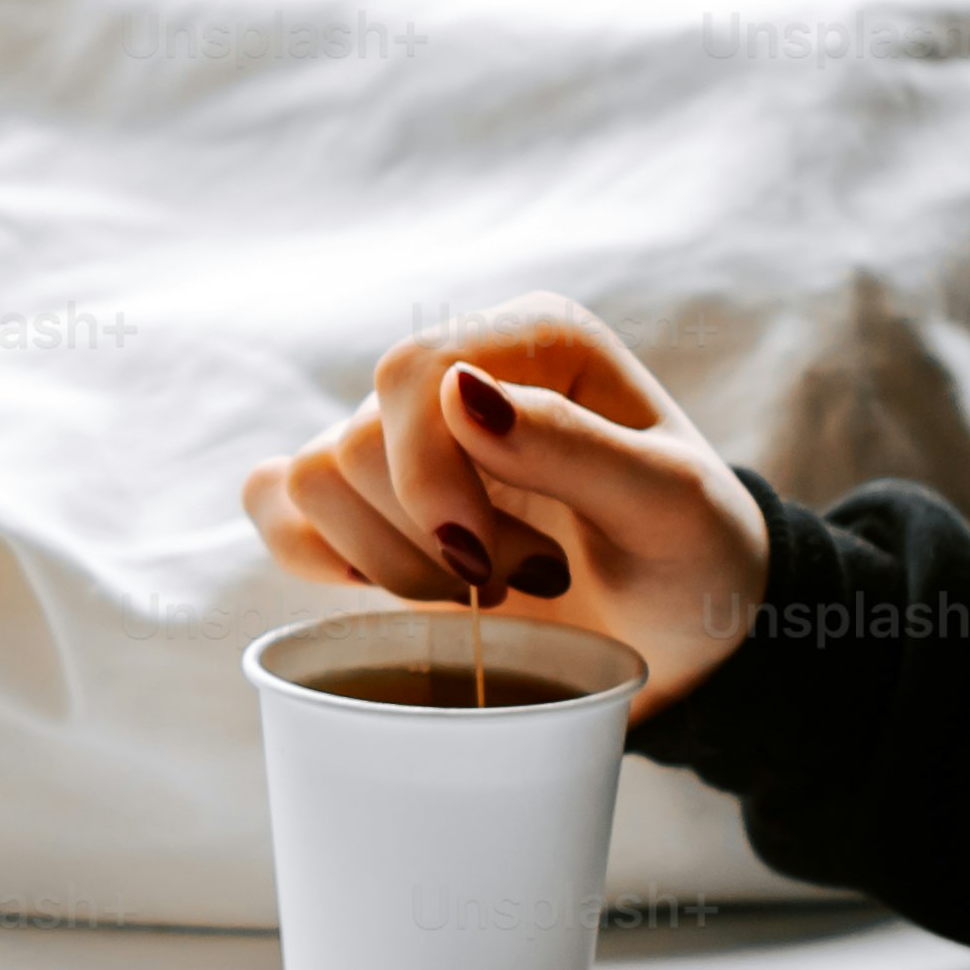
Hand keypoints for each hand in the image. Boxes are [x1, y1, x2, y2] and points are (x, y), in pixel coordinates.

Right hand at [241, 291, 774, 714]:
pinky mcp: (365, 497)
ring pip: (309, 481)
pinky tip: (406, 584)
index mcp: (533, 339)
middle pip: (355, 441)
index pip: (413, 374)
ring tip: (479, 588)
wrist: (683, 629)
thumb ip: (573, 446)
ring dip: (388, 560)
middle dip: (428, 538)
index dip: (428, 477)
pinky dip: (322, 557)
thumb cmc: (692, 556)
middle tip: (520, 577)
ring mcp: (401, 435)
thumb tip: (457, 392)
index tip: (490, 562)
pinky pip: (278, 504)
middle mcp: (458, 371)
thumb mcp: (668, 506)